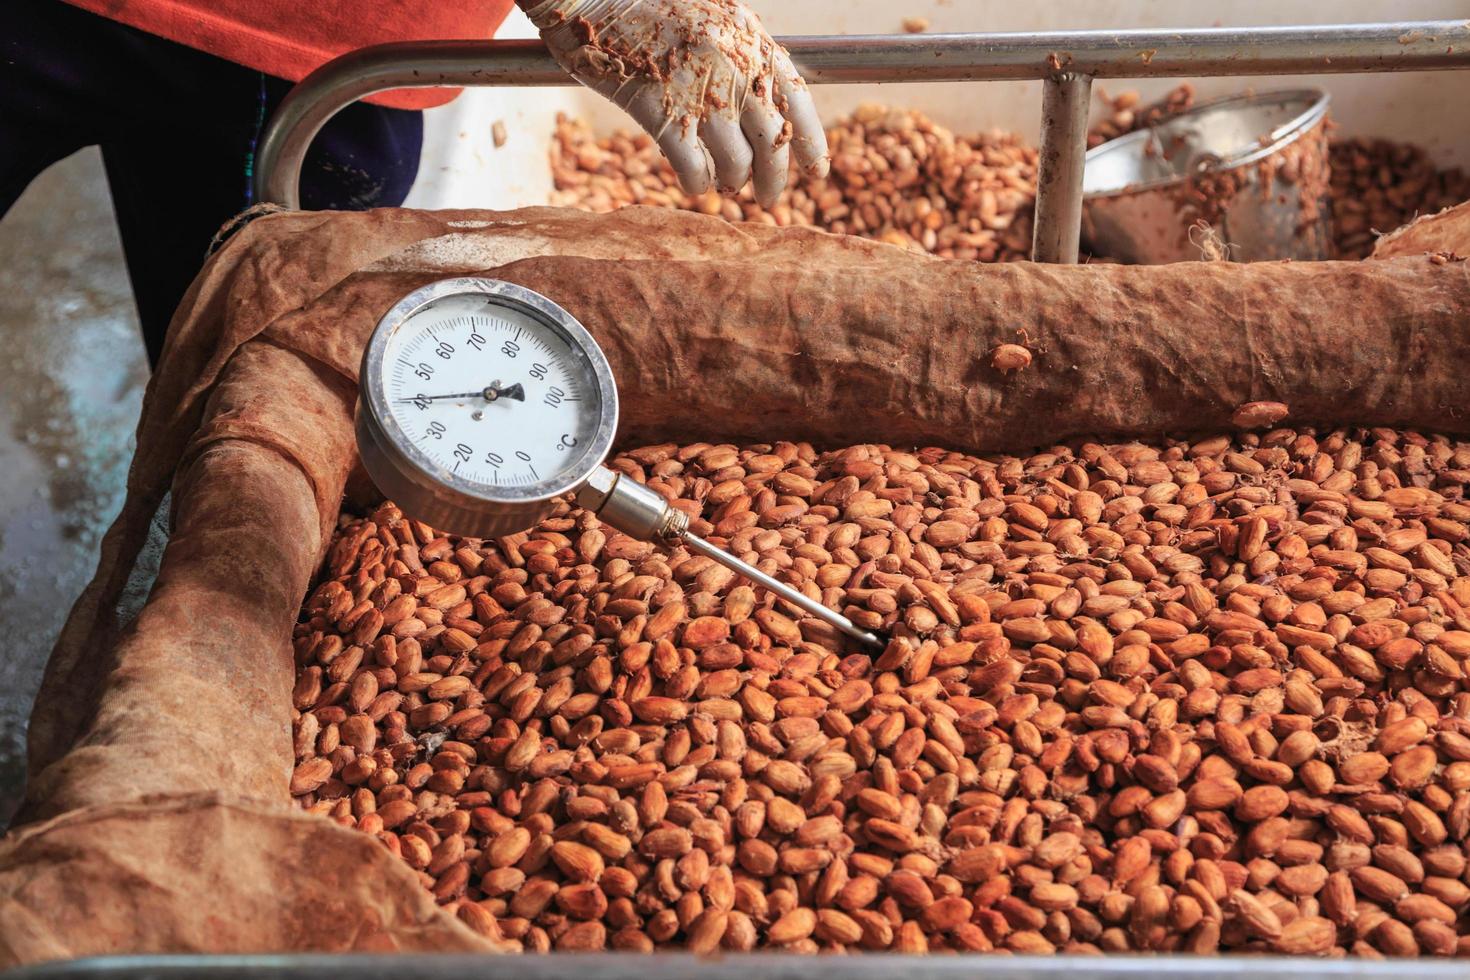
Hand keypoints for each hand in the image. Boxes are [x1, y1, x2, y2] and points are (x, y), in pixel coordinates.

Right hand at [519, 0, 828, 205]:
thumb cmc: (651, 8)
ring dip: (733, 182)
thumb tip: (772, 109)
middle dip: (773, 180)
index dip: (811, 145)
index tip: (816, 173)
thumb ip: (744, 57)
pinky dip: (698, 183)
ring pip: (736, 163)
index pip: (798, 103)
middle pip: (771, 143)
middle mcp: (733, 67)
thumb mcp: (714, 19)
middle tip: (767, 198)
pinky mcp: (658, 111)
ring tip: (726, 184)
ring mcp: (697, 90)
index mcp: (752, 41)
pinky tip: (695, 183)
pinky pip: (693, 167)